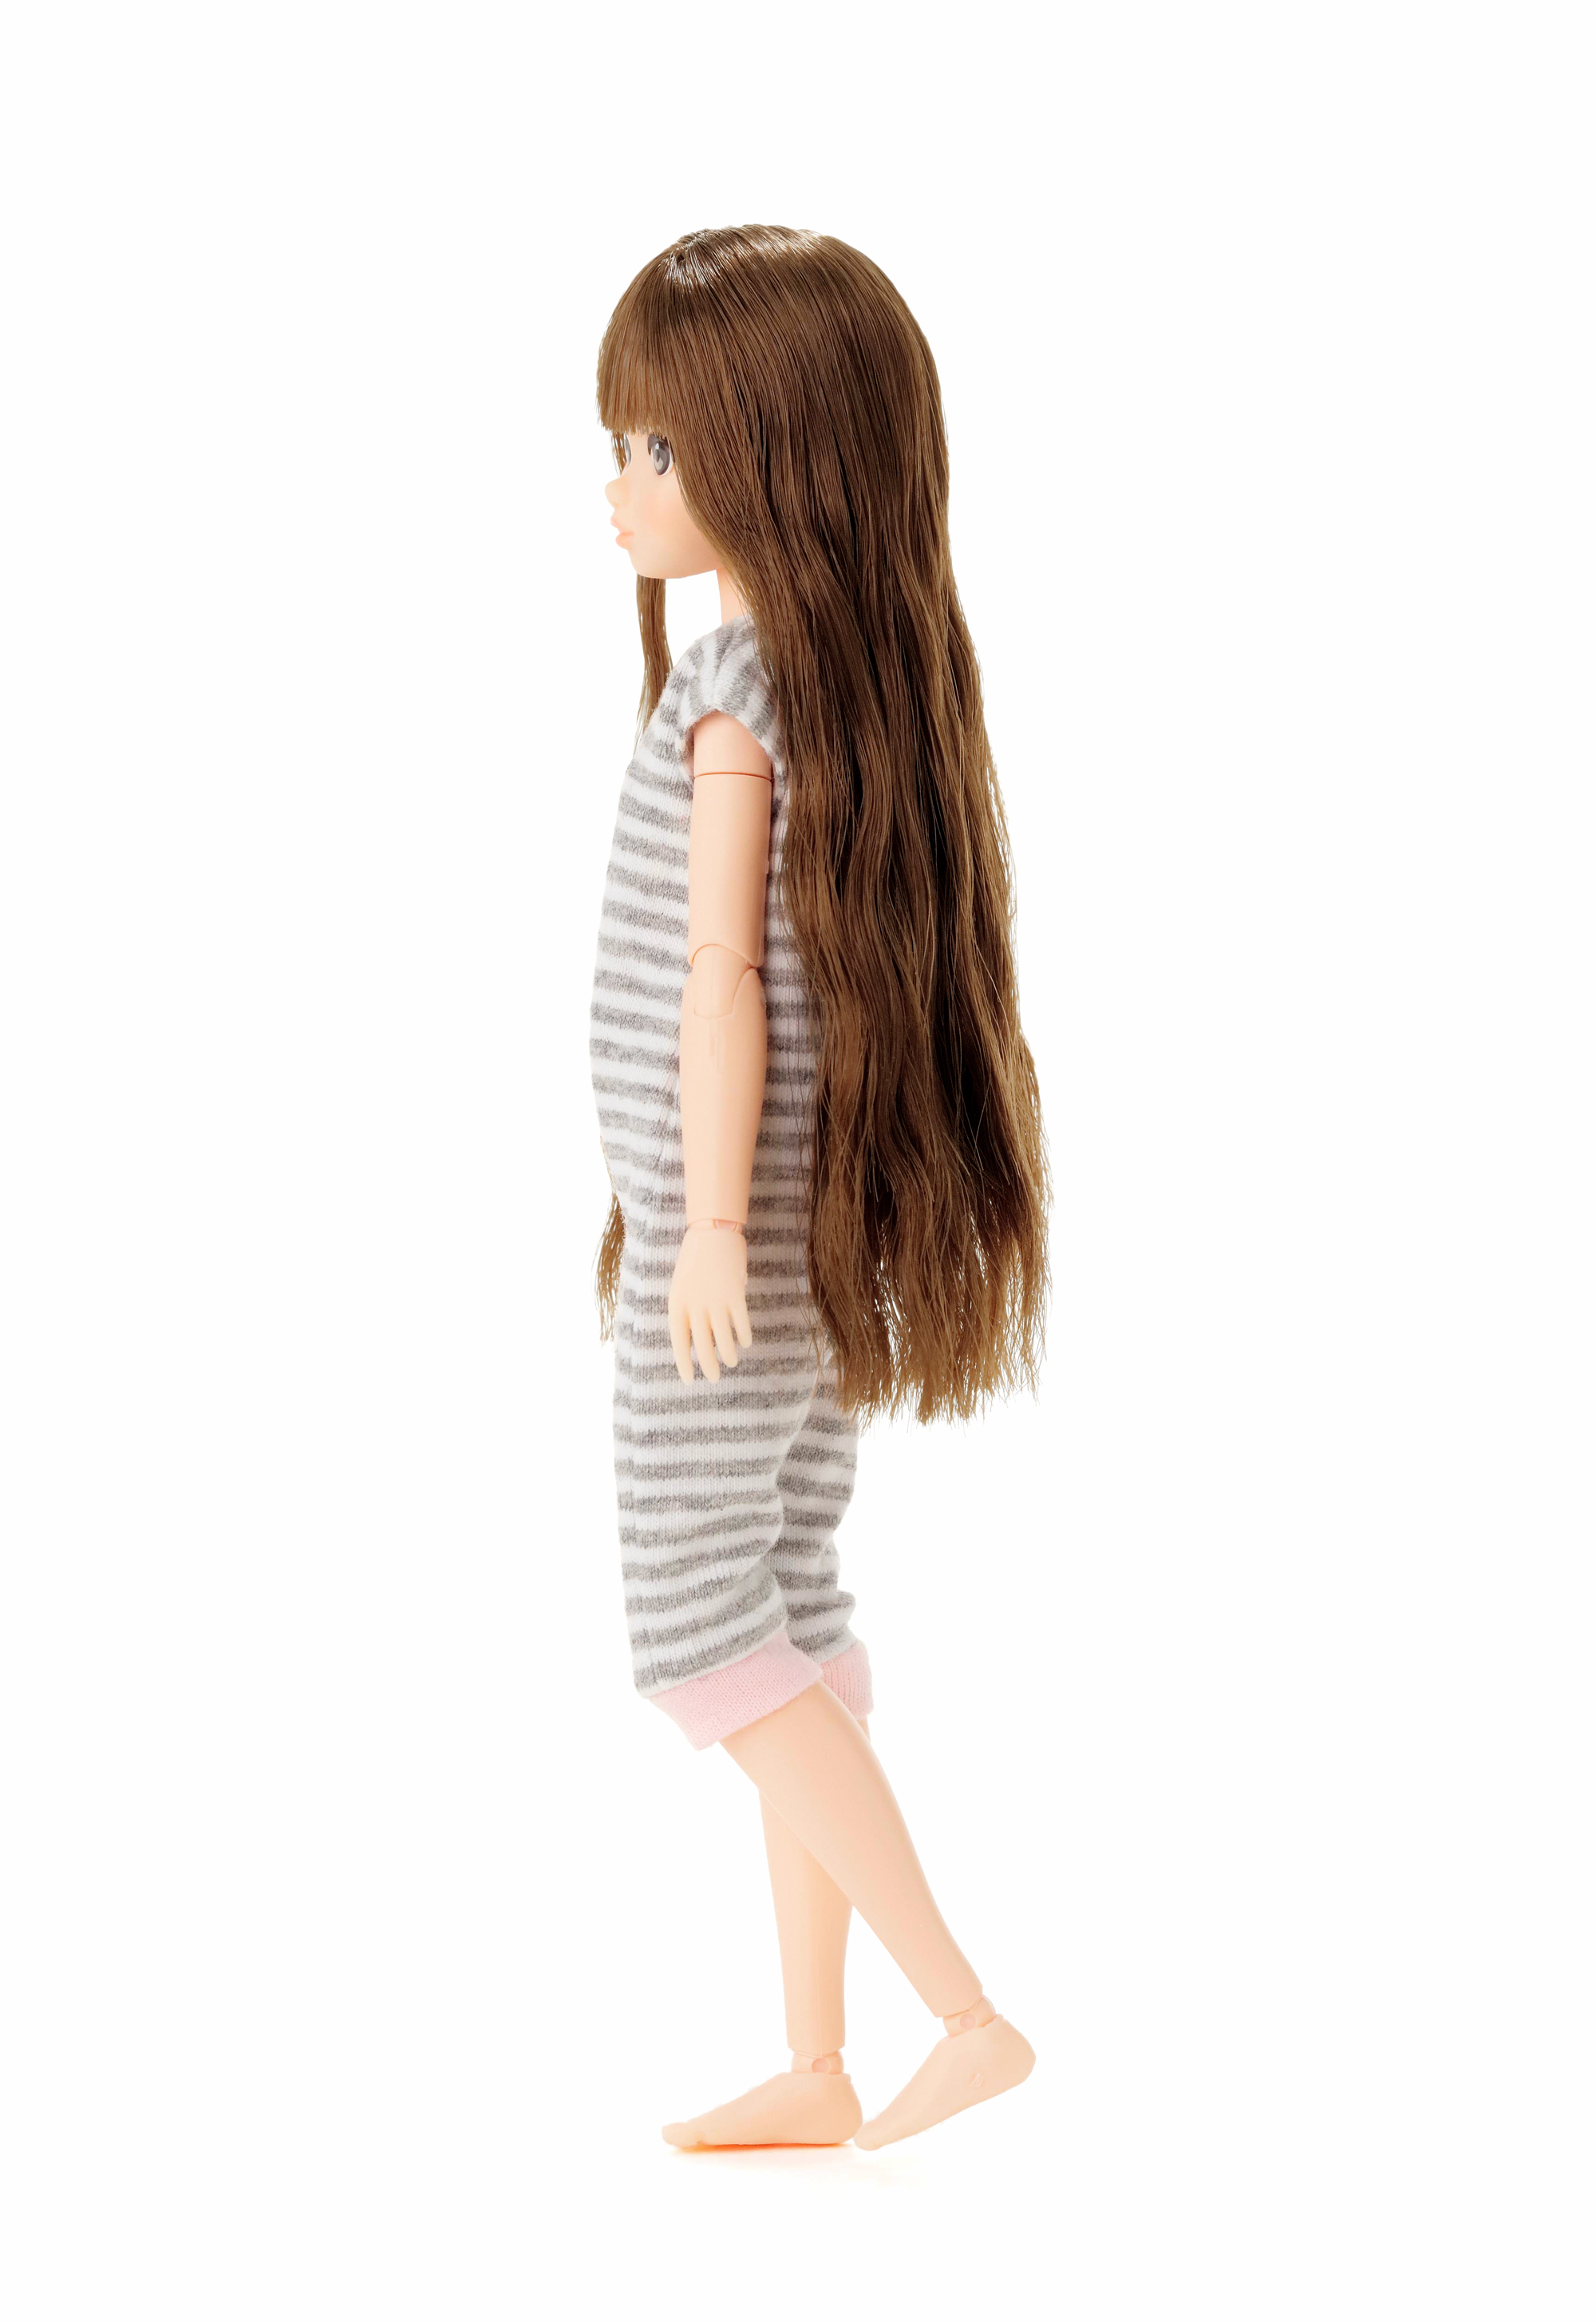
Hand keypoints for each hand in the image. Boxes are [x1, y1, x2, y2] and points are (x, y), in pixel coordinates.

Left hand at [669, 1224, 753, 1382]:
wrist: (712, 1231)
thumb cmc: (695, 1257)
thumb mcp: (682, 1284)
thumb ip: (689, 1309)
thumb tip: (704, 1331)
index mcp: (677, 1302)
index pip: (679, 1341)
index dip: (684, 1362)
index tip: (690, 1380)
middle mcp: (694, 1304)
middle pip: (703, 1344)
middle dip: (709, 1365)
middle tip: (714, 1378)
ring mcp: (715, 1299)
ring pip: (723, 1337)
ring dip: (729, 1353)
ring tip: (731, 1361)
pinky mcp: (734, 1293)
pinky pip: (740, 1322)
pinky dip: (743, 1335)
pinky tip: (745, 1342)